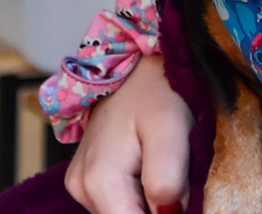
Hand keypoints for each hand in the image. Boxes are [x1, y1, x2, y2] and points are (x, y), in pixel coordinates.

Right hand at [64, 54, 194, 213]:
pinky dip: (138, 198)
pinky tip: (150, 171)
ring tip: (164, 171)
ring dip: (148, 207)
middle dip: (158, 213)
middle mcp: (81, 188)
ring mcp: (79, 184)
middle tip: (178, 183)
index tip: (182, 199)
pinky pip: (116, 204)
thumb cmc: (156, 90)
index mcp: (100, 181)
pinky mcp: (85, 179)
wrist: (134, 63)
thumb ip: (167, 179)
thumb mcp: (171, 130)